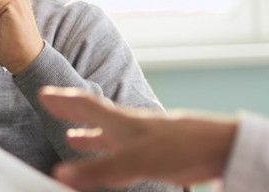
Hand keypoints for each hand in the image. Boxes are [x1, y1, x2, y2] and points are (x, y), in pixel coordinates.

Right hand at [38, 86, 237, 190]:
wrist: (224, 149)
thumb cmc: (182, 147)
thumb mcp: (134, 161)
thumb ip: (98, 170)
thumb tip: (59, 175)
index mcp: (122, 124)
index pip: (86, 107)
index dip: (64, 102)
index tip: (45, 94)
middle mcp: (132, 129)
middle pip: (96, 118)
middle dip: (73, 115)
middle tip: (55, 109)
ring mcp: (147, 141)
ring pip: (112, 137)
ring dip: (91, 138)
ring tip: (76, 139)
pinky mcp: (162, 156)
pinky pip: (128, 156)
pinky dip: (113, 158)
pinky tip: (118, 165)